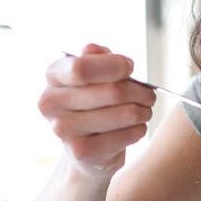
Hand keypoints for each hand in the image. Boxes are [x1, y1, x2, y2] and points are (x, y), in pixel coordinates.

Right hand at [39, 43, 156, 176]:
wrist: (88, 150)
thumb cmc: (95, 103)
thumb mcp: (95, 76)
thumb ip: (96, 59)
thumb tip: (94, 49)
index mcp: (53, 76)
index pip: (82, 68)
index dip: (114, 65)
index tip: (130, 67)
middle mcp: (51, 103)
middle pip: (111, 92)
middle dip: (139, 92)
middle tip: (149, 95)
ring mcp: (63, 130)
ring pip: (124, 114)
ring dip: (143, 111)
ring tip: (144, 111)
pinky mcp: (81, 151)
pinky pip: (126, 135)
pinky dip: (139, 129)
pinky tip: (136, 128)